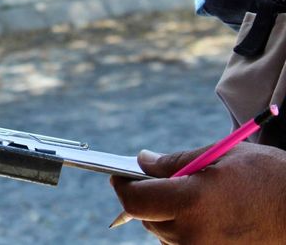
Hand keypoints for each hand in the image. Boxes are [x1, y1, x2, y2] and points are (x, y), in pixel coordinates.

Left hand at [111, 143, 285, 243]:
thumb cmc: (270, 179)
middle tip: (162, 178)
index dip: (122, 185)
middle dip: (147, 196)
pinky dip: (184, 230)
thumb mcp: (221, 156)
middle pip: (147, 217)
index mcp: (191, 202)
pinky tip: (204, 215)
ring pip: (163, 233)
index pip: (134, 200)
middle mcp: (193, 234)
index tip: (120, 174)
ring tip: (196, 197)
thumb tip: (142, 161)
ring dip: (167, 214)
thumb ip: (175, 162)